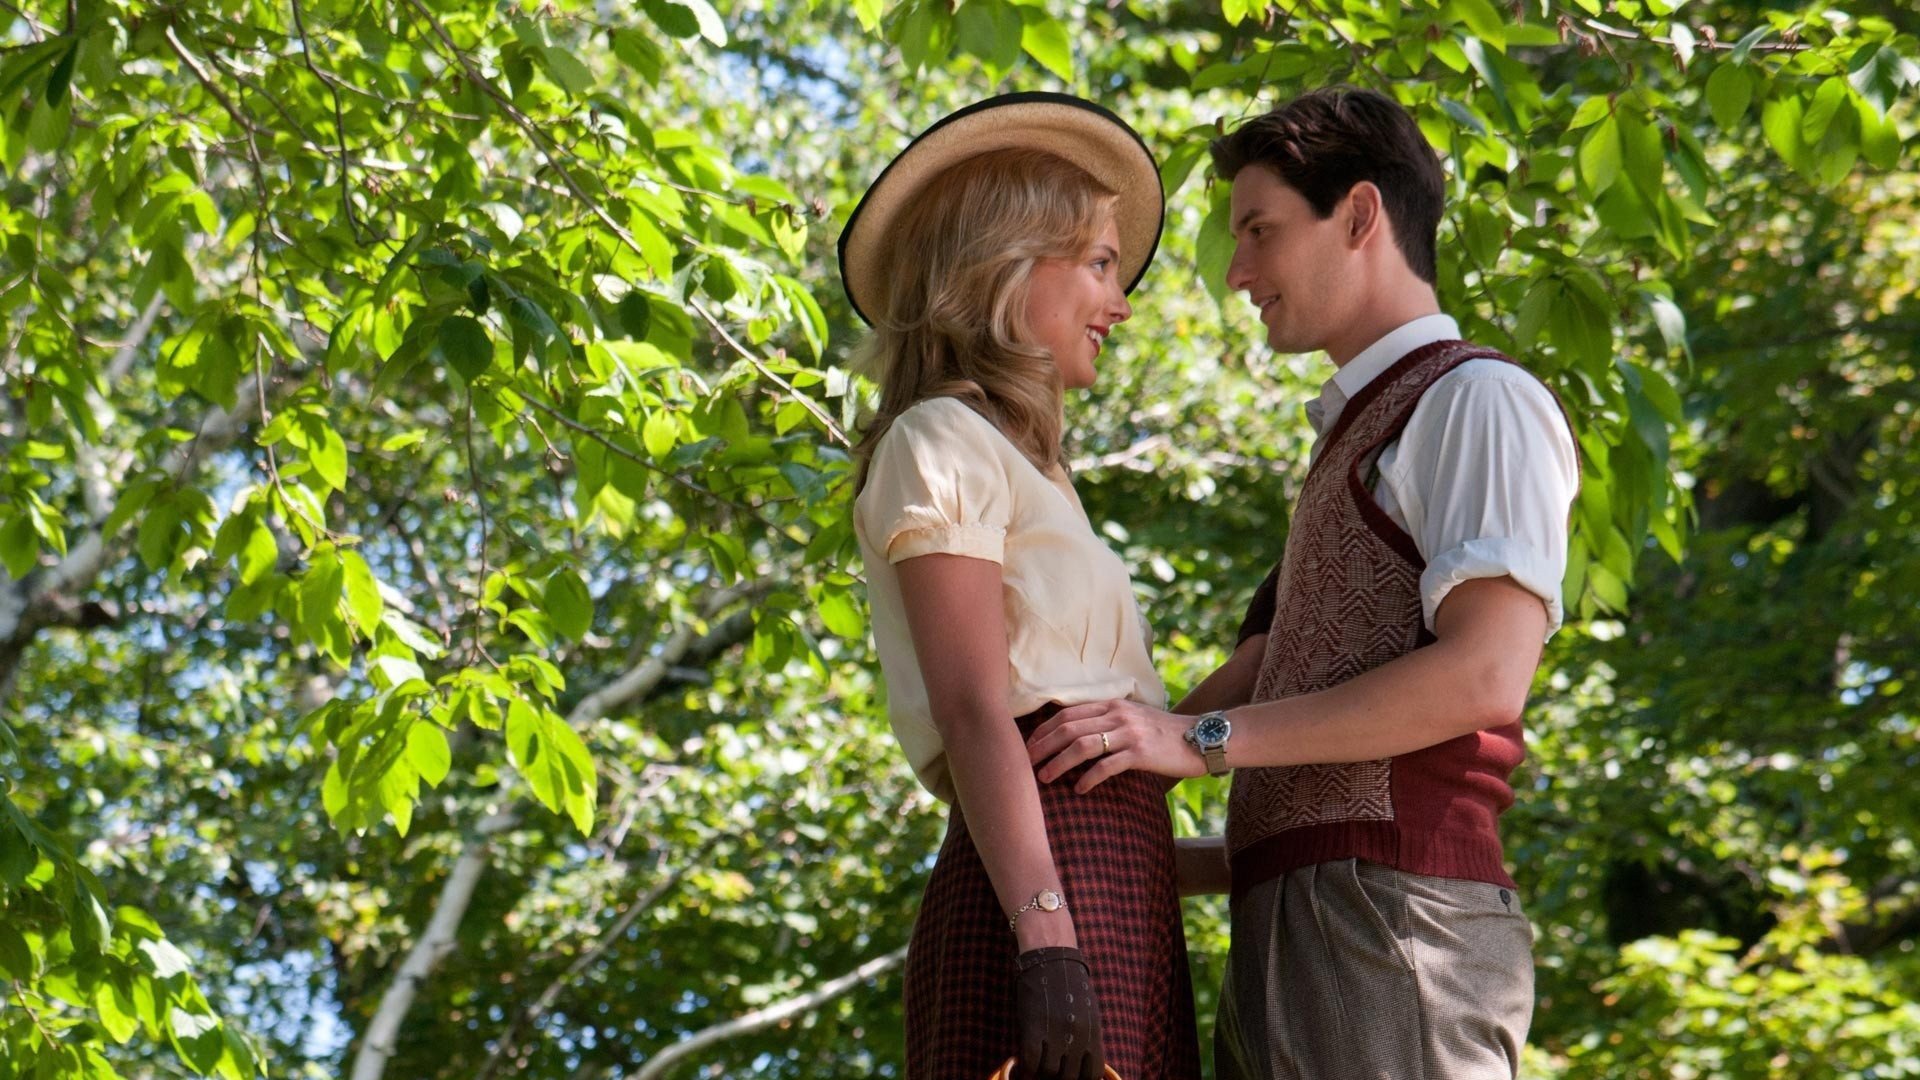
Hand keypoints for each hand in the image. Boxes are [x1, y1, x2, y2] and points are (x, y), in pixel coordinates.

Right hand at [1013, 947, 1103, 1079]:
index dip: (1081, 1077)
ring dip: (1042, 1070)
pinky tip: (1027, 1058)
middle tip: (1051, 1066)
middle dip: (1060, 1075)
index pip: (1093, 1073)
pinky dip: (1027, 1065)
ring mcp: (1055, 1034)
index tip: (1070, 1072)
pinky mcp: (1033, 1028)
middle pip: (1069, 1076)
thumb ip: (1087, 1038)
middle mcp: (1077, 1037)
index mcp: (1094, 1033)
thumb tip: (1083, 1064)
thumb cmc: (1069, 982)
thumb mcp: (1089, 1011)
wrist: (1050, 956)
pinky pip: (1030, 1062)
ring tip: (1039, 1059)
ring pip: (1049, 1073)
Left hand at [1026, 699, 1204, 792]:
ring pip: (1082, 745)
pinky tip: (1079, 789)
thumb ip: (1106, 722)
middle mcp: (1117, 715)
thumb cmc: (1162, 734)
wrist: (1199, 739)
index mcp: (1111, 705)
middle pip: (1068, 728)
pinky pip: (1106, 766)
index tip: (1028, 746)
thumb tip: (1073, 737)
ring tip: (1044, 778)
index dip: (1043, 731)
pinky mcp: (1140, 753)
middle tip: (1025, 764)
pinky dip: (1089, 778)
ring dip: (1058, 763)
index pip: (1067, 714)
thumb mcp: (1132, 719)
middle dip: (1042, 747)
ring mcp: (1128, 733)